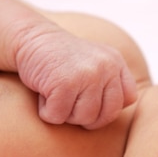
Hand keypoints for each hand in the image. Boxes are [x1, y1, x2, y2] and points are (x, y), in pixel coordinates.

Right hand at [15, 29, 136, 129]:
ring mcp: (87, 74)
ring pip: (83, 118)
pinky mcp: (65, 83)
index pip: (128, 99)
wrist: (29, 38)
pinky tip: (44, 91)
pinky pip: (58, 116)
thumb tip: (125, 107)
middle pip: (106, 115)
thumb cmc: (60, 59)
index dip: (106, 106)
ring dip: (64, 113)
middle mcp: (106, 67)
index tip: (87, 97)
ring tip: (56, 92)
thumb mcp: (94, 63)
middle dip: (85, 116)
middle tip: (68, 99)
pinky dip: (46, 111)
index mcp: (116, 62)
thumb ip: (111, 83)